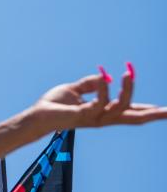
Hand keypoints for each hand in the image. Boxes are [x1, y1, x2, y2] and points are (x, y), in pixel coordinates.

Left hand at [31, 64, 166, 130]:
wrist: (37, 114)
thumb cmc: (54, 104)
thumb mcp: (75, 89)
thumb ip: (90, 83)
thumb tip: (105, 77)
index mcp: (104, 112)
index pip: (131, 111)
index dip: (149, 110)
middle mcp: (103, 118)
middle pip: (135, 119)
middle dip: (155, 114)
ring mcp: (94, 118)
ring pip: (120, 108)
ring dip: (126, 90)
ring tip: (126, 73)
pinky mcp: (82, 115)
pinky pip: (99, 103)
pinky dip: (102, 88)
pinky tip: (102, 76)